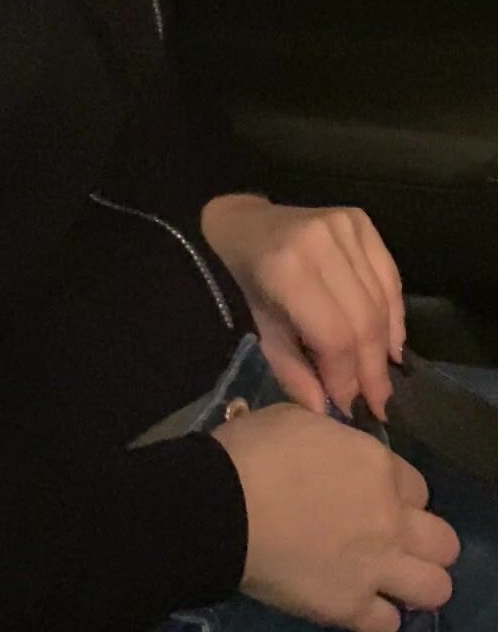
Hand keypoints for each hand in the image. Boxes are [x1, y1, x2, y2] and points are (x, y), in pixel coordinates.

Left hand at [201, 194, 405, 419]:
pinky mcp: (360, 220)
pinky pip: (389, 277)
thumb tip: (325, 411)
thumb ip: (291, 369)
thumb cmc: (240, 281)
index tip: (349, 406)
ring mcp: (345, 226)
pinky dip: (394, 315)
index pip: (335, 334)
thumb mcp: (257, 329)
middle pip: (363, 319)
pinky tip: (392, 345)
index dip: (346, 375)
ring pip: (381, 301)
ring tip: (383, 382)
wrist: (238, 224)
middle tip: (377, 404)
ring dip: (385, 347)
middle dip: (371, 369)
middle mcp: (321, 242)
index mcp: (287, 268)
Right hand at [211, 403, 458, 631]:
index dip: (396, 496)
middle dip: (422, 542)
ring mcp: (375, 567)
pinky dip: (374, 615)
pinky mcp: (349, 606)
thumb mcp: (294, 420)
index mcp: (377, 467)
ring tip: (383, 580)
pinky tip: (354, 602)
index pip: (419, 488)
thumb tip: (332, 448)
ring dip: (413, 583)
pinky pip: (387, 625)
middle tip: (386, 541)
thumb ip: (331, 438)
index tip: (369, 500)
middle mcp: (391, 519)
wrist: (218, 508)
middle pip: (444, 542)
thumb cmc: (250, 454)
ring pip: (436, 588)